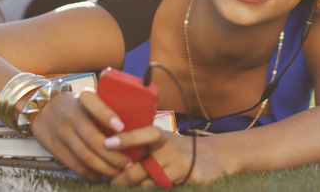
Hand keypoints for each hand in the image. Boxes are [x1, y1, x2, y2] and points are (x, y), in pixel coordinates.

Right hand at [30, 89, 132, 179]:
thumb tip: (137, 124)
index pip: (95, 105)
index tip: (121, 128)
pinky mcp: (55, 147)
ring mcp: (62, 132)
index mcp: (83, 98)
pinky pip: (75, 164)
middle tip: (129, 163)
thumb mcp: (88, 97)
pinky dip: (90, 173)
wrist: (41, 108)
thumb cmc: (75, 105)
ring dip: (105, 168)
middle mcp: (71, 114)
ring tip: (118, 172)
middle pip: (94, 139)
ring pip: (86, 156)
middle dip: (115, 155)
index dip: (107, 116)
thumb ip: (107, 106)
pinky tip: (101, 175)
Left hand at [106, 126, 225, 185]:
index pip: (144, 134)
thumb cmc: (174, 149)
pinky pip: (165, 190)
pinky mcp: (193, 180)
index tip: (107, 143)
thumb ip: (141, 145)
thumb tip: (107, 151)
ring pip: (150, 185)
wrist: (212, 157)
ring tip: (122, 186)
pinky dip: (153, 191)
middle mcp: (172, 149)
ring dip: (136, 188)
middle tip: (110, 182)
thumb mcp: (161, 141)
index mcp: (162, 136)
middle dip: (122, 179)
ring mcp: (183, 166)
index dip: (126, 138)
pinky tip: (143, 190)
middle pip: (140, 169)